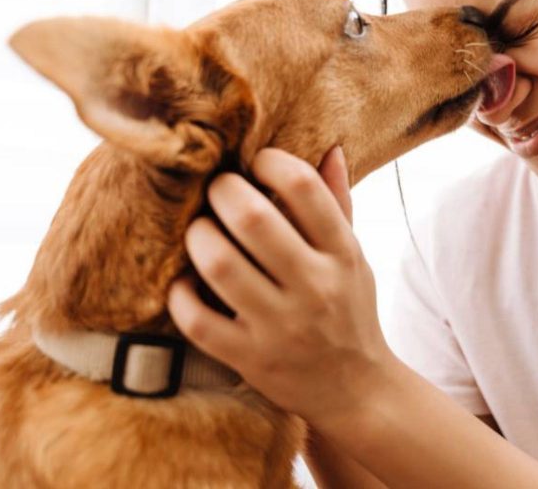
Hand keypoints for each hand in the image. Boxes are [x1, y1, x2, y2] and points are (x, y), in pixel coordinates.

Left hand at [167, 146, 396, 426]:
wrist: (356, 389)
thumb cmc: (349, 310)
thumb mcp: (354, 256)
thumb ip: (338, 203)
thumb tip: (330, 148)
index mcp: (342, 254)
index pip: (304, 187)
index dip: (270, 161)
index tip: (257, 163)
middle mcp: (314, 287)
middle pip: (253, 217)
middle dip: (222, 191)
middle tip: (216, 190)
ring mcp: (280, 326)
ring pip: (219, 263)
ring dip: (198, 236)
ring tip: (200, 230)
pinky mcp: (250, 359)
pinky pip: (197, 320)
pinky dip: (181, 294)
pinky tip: (187, 282)